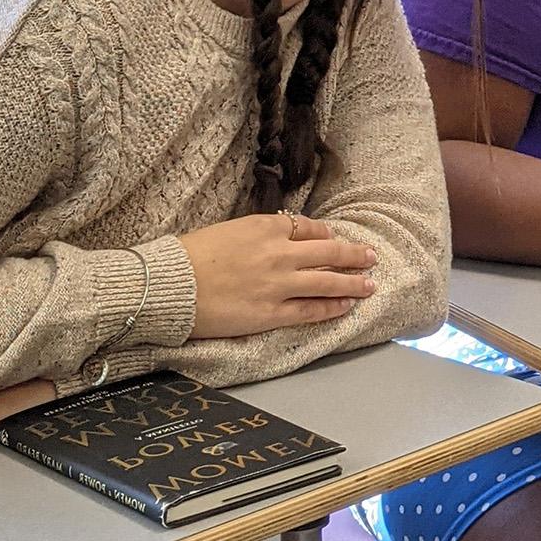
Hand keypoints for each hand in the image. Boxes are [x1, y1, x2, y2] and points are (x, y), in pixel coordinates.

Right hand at [178, 212, 377, 337]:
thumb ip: (258, 233)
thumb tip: (280, 236)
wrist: (169, 285)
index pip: (308, 228)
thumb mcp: (228, 229)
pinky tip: (345, 307)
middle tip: (370, 256)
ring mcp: (279, 285)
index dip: (325, 235)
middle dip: (353, 255)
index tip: (334, 240)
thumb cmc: (189, 256)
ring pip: (327, 282)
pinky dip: (331, 308)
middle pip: (329, 253)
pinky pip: (310, 311)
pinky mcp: (271, 313)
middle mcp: (279, 253)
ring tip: (370, 284)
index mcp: (266, 227)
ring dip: (353, 283)